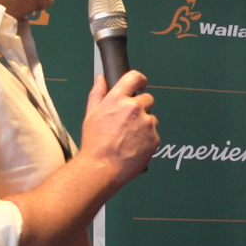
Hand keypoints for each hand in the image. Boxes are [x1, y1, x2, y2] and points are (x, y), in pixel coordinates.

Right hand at [78, 71, 158, 185]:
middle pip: (147, 99)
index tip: (141, 85)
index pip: (134, 77)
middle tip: (128, 123)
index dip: (140, 80)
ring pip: (152, 118)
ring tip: (129, 138)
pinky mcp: (154, 138)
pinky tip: (134, 147)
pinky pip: (154, 135)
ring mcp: (146, 123)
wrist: (101, 167)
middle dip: (141, 108)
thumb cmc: (94, 143)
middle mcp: (134, 108)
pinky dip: (148, 140)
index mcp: (117, 99)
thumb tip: (100, 79)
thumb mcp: (91, 115)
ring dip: (145, 125)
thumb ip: (98, 93)